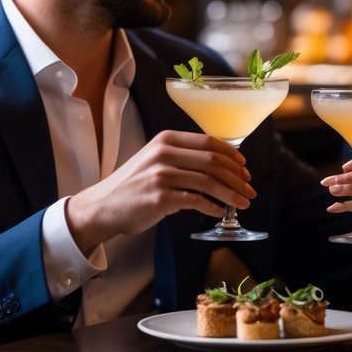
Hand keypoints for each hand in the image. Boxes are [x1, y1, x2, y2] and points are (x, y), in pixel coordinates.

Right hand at [66, 130, 253, 251]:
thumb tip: (219, 167)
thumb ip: (182, 158)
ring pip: (209, 181)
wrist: (102, 206)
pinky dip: (213, 206)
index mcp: (166, 140)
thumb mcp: (155, 160)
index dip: (232, 155)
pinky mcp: (159, 197)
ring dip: (231, 193)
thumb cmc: (132, 186)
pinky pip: (195, 200)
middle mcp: (164, 153)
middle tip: (249, 189)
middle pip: (213, 161)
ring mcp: (161, 175)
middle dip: (237, 176)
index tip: (245, 168)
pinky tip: (220, 211)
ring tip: (244, 202)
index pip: (209, 142)